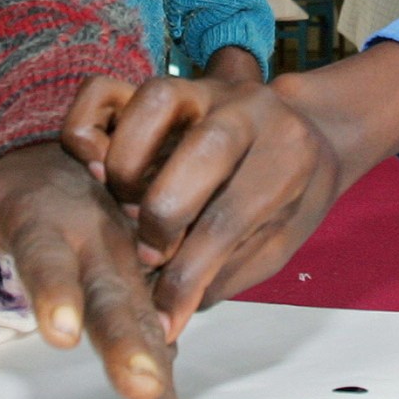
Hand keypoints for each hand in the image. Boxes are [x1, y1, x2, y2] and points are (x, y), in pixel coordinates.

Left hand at [0, 142, 177, 398]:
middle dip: (126, 340)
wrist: (85, 156)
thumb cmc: (18, 191)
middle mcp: (97, 241)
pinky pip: (163, 324)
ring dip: (157, 357)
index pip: (47, 261)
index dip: (55, 295)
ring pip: (147, 313)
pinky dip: (170, 362)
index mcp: (49, 221)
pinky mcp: (151, 285)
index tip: (61, 332)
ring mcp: (131, 265)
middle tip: (138, 386)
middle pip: (111, 295)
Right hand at [61, 41, 398, 341]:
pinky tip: (94, 165)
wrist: (312, 129)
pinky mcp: (162, 83)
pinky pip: (105, 88)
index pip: (233, 214)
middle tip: (148, 254)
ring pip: (155, 99)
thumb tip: (169, 313)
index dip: (191, 271)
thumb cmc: (291, 196)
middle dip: (165, 212)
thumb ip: (226, 270)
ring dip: (127, 163)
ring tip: (124, 205)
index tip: (164, 315)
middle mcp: (248, 107)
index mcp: (288, 153)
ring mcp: (203, 86)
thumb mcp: (277, 242)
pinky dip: (86, 125)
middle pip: (205, 147)